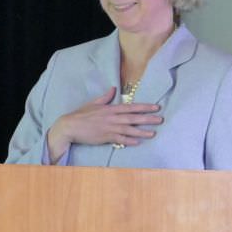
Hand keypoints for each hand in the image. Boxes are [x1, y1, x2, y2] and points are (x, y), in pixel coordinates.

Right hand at [46, 87, 162, 160]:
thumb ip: (106, 97)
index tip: (156, 107)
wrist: (70, 126)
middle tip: (160, 119)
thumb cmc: (81, 115)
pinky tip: (138, 142)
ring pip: (129, 130)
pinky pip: (120, 140)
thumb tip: (113, 89)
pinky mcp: (105, 138)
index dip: (144, 107)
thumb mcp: (94, 103)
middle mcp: (112, 118)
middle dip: (148, 119)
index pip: (131, 107)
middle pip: (133, 118)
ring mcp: (109, 128)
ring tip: (153, 133)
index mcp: (111, 108)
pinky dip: (129, 141)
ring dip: (142, 131)